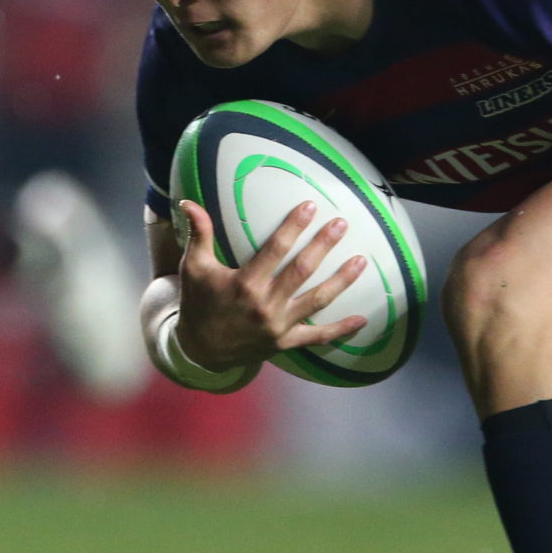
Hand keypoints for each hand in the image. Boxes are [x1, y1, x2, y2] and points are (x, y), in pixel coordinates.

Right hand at [173, 198, 366, 372]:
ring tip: (362, 260)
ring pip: (317, 300)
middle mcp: (265, 305)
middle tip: (341, 224)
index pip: (275, 249)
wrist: (200, 350)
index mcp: (244, 284)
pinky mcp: (285, 343)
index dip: (294, 226)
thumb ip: (199, 234)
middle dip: (323, 245)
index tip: (310, 206)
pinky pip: (317, 337)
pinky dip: (340, 330)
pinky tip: (363, 318)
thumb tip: (189, 201)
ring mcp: (278, 326)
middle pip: (302, 271)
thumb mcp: (195, 268)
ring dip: (341, 280)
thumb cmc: (199, 303)